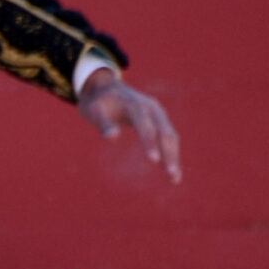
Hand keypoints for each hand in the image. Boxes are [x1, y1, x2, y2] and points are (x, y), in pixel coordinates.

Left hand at [77, 67, 182, 182]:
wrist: (106, 88)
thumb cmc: (98, 102)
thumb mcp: (94, 110)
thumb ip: (103, 123)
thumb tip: (112, 137)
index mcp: (137, 105)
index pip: (146, 125)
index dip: (150, 143)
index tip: (153, 161)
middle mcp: (153, 109)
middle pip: (165, 132)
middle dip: (170, 154)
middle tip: (171, 175)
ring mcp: (159, 115)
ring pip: (171, 137)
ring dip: (174, 157)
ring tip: (174, 180)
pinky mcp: (160, 122)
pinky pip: (169, 139)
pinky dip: (172, 155)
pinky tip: (172, 173)